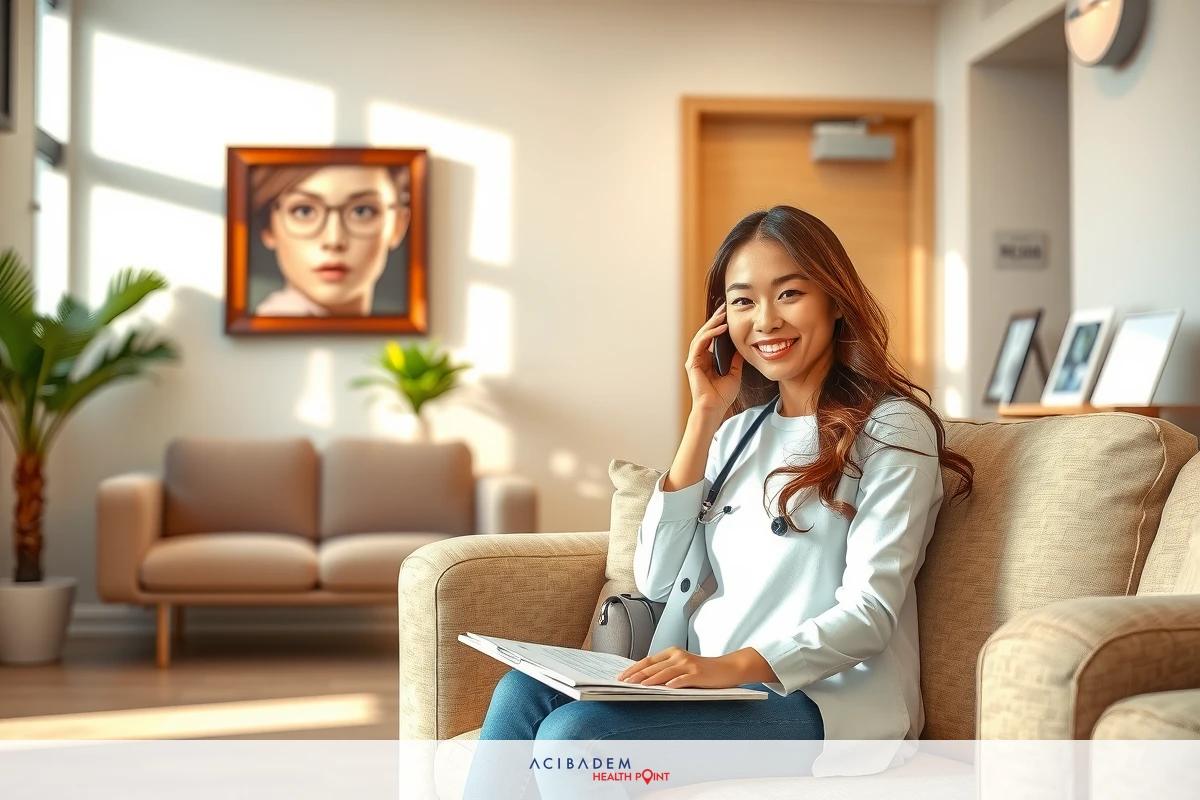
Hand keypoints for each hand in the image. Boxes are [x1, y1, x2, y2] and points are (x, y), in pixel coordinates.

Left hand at [615, 646, 747, 688]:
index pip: (648, 660)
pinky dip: (674, 683)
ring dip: (651, 680)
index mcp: (672, 653)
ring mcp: (688, 664)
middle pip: (653, 666)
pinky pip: (683, 679)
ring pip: (665, 672)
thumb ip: (666, 671)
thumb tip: (644, 681)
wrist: (727, 668)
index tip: (622, 676)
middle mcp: (678, 656)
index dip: (634, 668)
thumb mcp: (682, 667)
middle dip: (637, 675)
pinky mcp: (698, 673)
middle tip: (624, 682)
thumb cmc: (703, 671)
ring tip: (639, 686)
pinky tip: (666, 688)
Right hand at [686, 302, 743, 418]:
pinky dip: (710, 335)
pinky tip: (720, 328)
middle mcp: (699, 357)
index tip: (728, 314)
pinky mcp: (692, 363)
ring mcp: (694, 360)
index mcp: (707, 359)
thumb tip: (742, 345)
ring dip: (712, 324)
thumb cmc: (722, 395)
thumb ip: (735, 359)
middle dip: (715, 319)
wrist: (714, 408)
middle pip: (706, 333)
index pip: (712, 337)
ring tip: (722, 314)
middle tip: (724, 307)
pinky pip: (700, 344)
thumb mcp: (734, 372)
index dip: (719, 325)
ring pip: (701, 335)